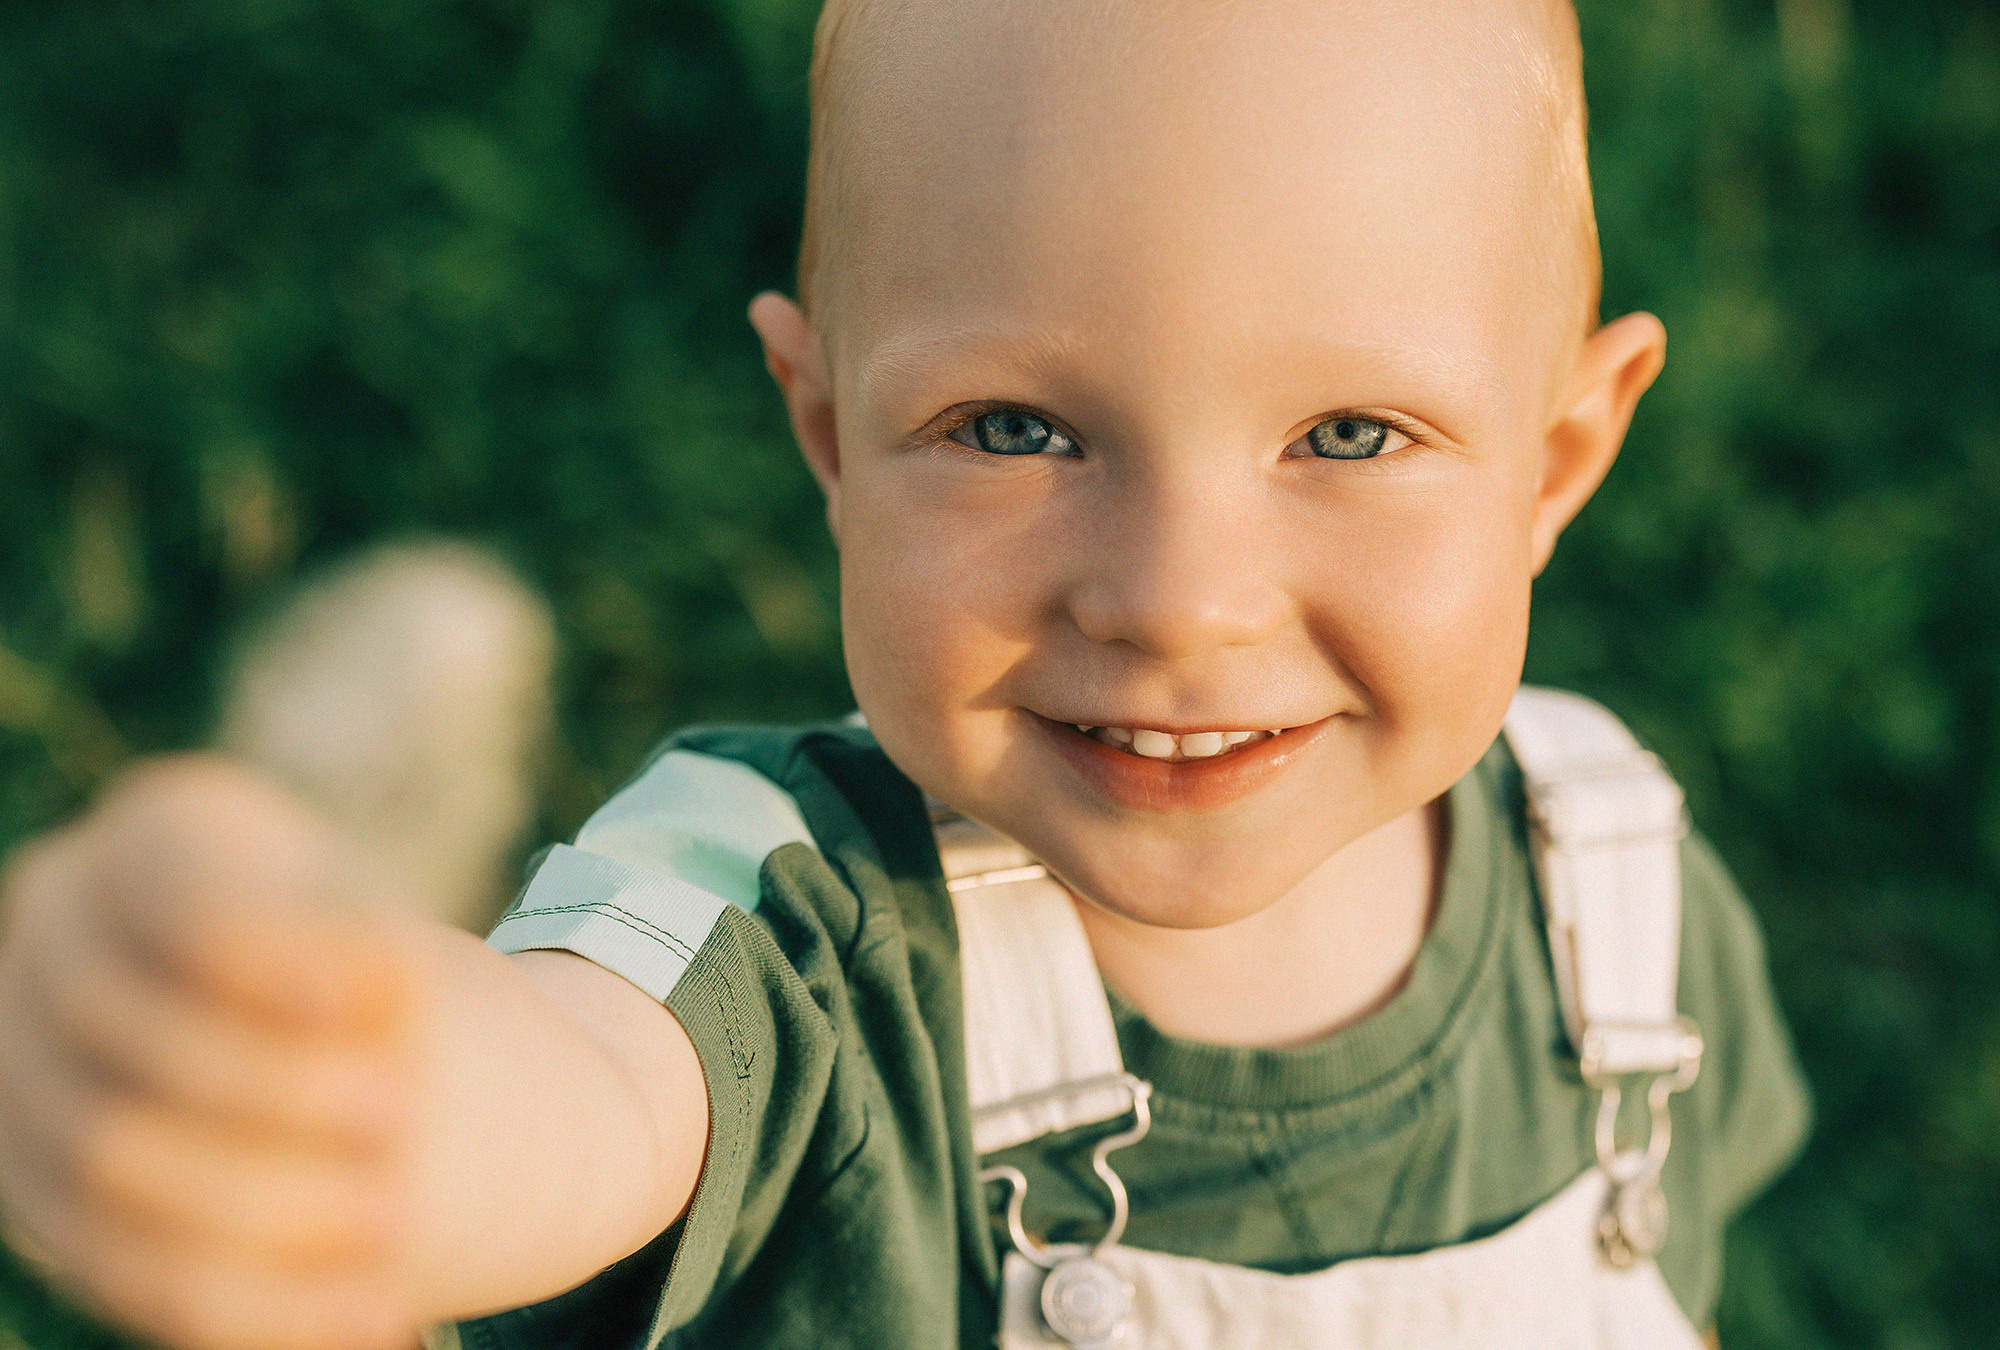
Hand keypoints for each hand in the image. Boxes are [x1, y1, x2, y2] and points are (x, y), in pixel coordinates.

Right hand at [0, 756, 420, 1349]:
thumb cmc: (366, 972)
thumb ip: (359, 958)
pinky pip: (136, 1277)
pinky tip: (384, 1314)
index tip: (398, 987)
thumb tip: (380, 986)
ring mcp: (27, 1082)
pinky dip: (266, 1306)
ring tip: (402, 1222)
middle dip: (279, 1090)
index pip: (183, 895)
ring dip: (267, 1205)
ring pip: (109, 1166)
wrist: (347, 1056)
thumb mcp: (381, 945)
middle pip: (131, 1036)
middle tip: (408, 1115)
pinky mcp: (50, 1207)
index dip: (273, 949)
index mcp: (147, 849)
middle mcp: (53, 946)